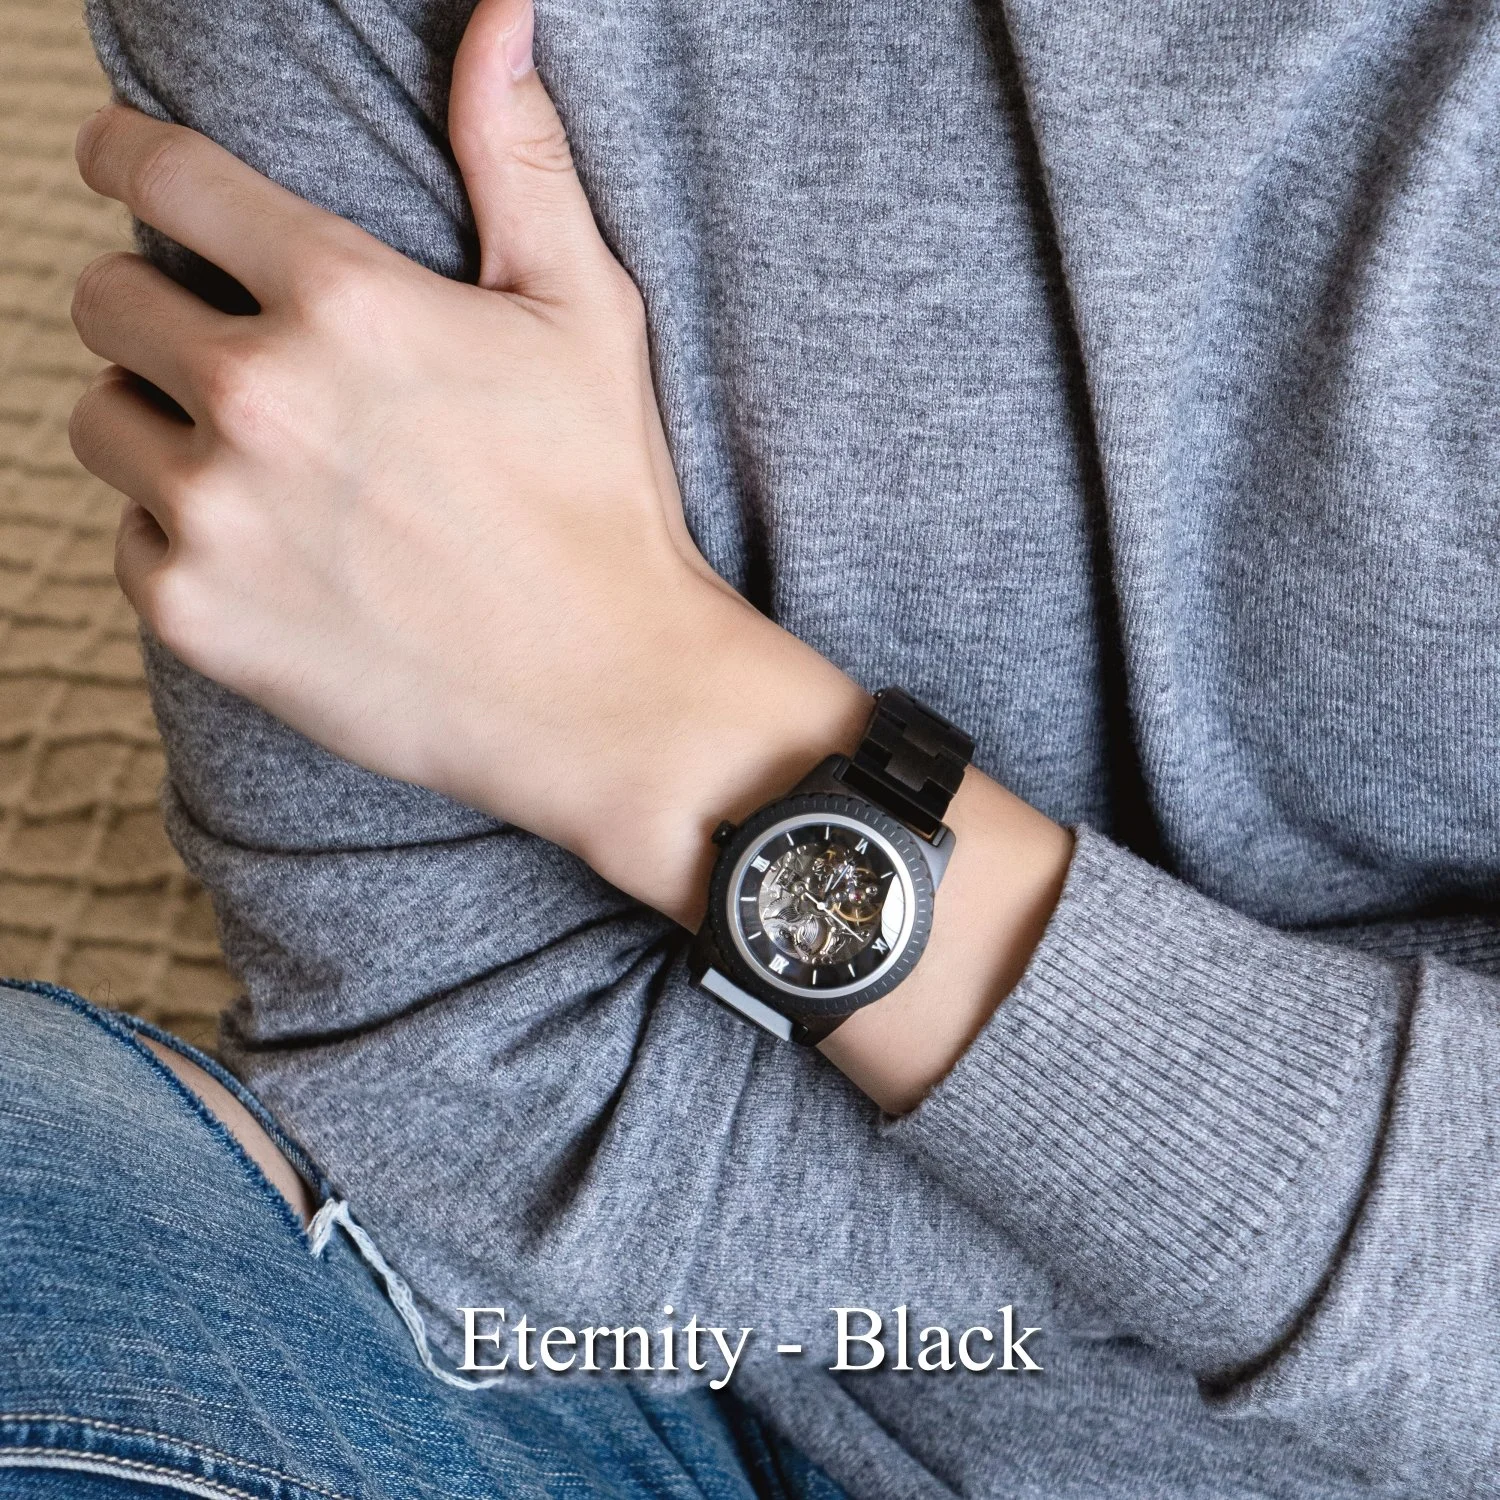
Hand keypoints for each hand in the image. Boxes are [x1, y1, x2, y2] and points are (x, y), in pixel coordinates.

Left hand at [68, 0, 1071, 1112]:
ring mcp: (214, 515)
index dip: (129, 157)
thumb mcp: (581, 316)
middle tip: (241, 357)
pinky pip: (129, 536)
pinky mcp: (195, 615)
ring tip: (266, 467)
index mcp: (342, 302)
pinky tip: (276, 555)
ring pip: (102, 421)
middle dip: (158, 307)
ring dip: (162, 425)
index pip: (158, 175)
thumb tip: (503, 10)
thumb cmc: (603, 500)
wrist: (605, 694)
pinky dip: (180, 535)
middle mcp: (256, 399)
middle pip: (104, 298)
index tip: (128, 170)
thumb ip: (516, 159)